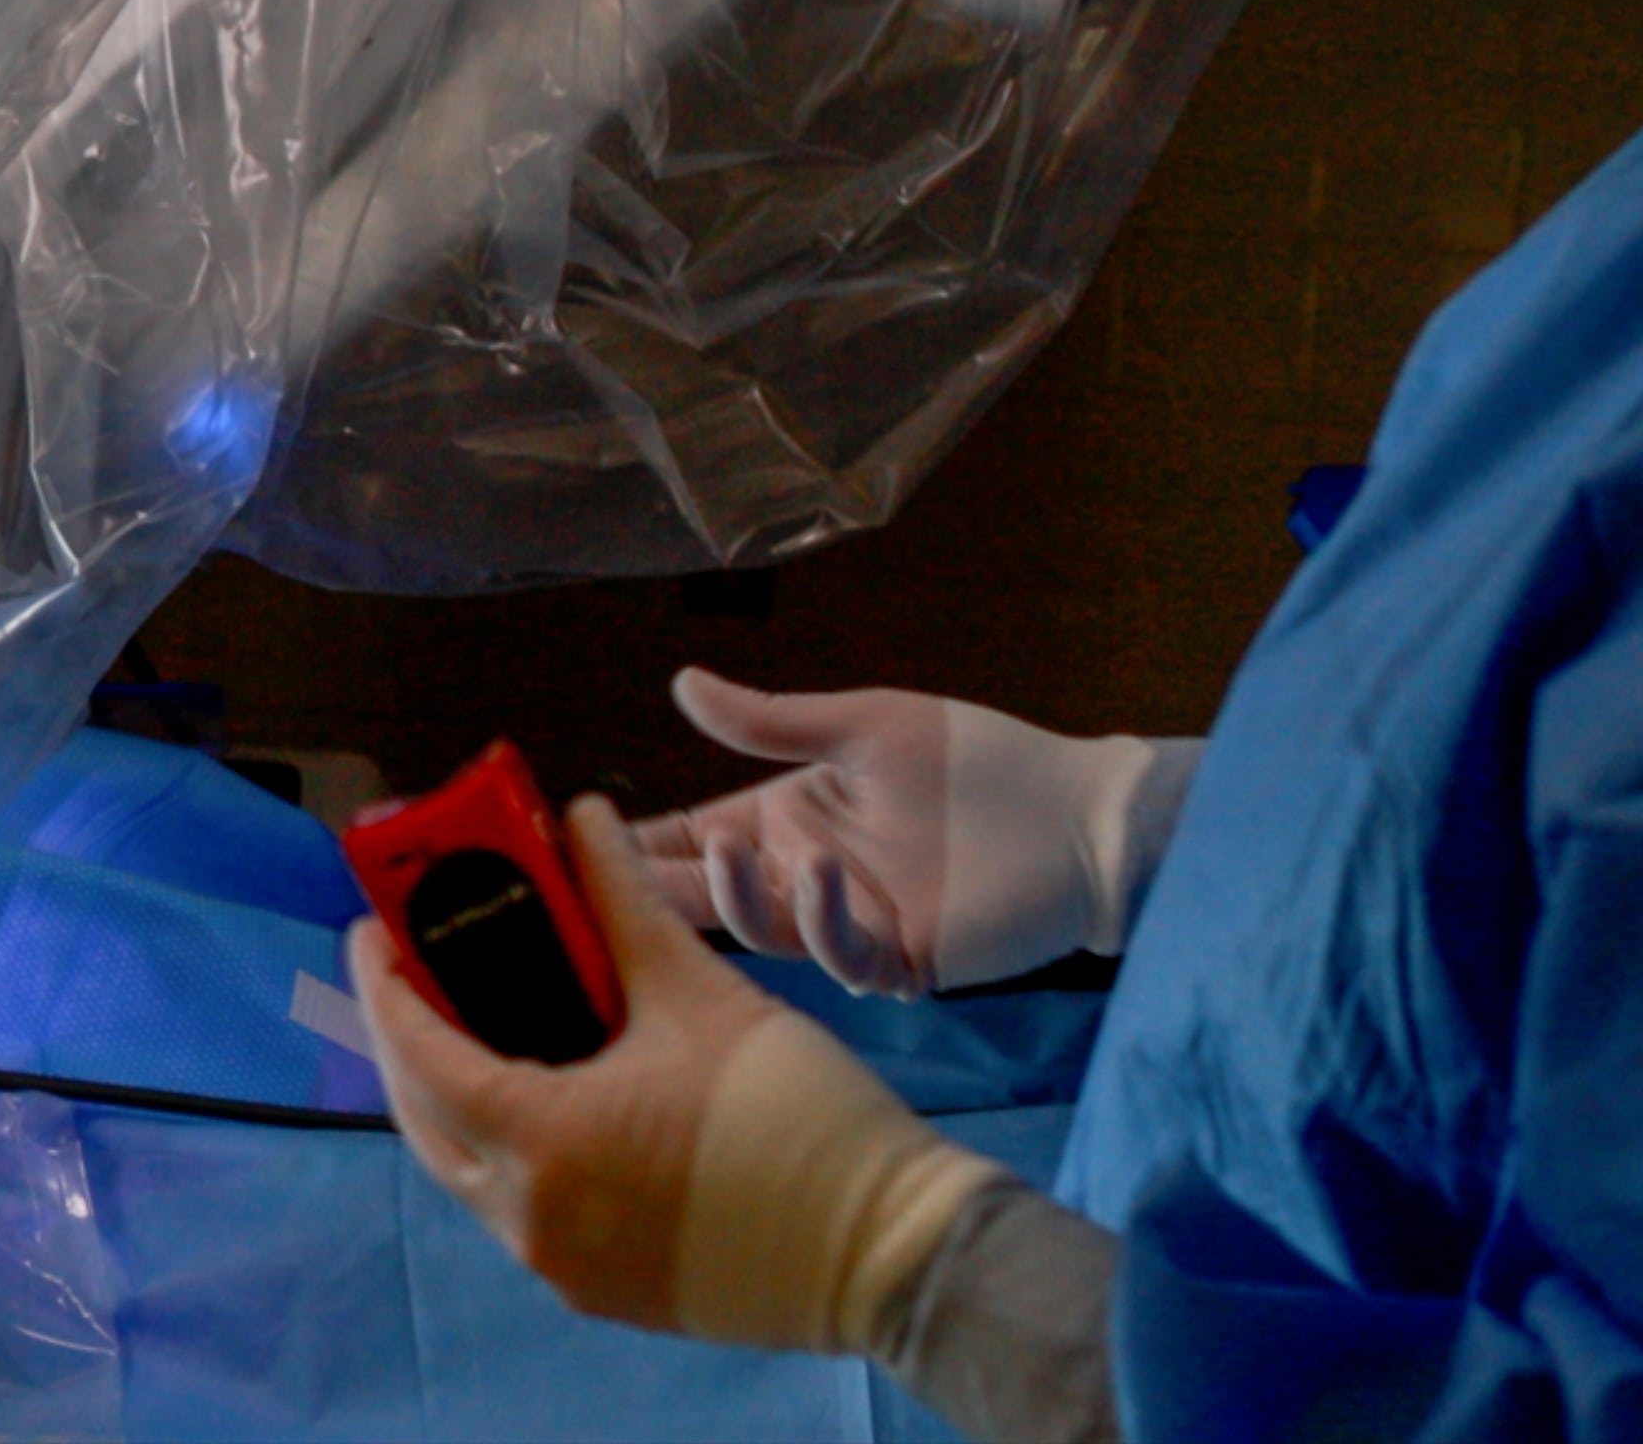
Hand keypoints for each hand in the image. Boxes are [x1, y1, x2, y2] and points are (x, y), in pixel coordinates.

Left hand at [354, 794, 1000, 1352]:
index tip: (372, 926)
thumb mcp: (700, 993)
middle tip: (416, 968)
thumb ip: (622, 899)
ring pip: (469, 1170)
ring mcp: (563, 1266)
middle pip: (426, 1117)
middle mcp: (529, 1219)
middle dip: (409, 1038)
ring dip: (458, 1094)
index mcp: (539, 1142)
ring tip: (474, 1020)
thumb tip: (582, 816)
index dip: (383, 982)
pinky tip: (539, 1093)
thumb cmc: (799, 1119)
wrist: (891, 1249)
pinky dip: (509, 1147)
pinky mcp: (604, 1290)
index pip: (416, 1053)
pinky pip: (522, 1210)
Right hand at [632, 670, 1184, 997]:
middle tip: (597, 881)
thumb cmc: (978, 763)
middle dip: (645, 891)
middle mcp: (799, 877)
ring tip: (734, 851)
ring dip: (736, 897)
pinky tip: (822, 873)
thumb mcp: (864, 724)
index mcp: (781, 819)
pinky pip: (839, 953)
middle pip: (700, 896)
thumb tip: (679, 684)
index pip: (680, 840)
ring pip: (758, 931)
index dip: (625, 846)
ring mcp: (844, 924)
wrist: (1078, 820)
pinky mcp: (897, 959)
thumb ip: (769, 721)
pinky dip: (820, 918)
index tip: (563, 844)